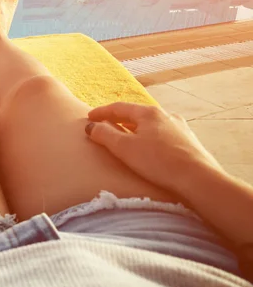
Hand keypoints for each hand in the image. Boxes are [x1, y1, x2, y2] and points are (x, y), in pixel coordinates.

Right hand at [85, 102, 223, 197]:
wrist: (197, 178)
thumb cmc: (158, 162)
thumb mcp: (124, 148)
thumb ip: (105, 135)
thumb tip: (91, 127)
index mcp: (149, 113)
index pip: (120, 107)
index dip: (102, 112)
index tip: (89, 117)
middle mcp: (166, 115)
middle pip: (136, 114)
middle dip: (119, 119)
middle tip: (105, 125)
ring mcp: (179, 128)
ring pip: (151, 125)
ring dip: (135, 129)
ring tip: (126, 137)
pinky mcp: (188, 142)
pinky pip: (162, 135)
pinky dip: (149, 138)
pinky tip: (149, 148)